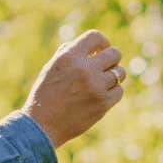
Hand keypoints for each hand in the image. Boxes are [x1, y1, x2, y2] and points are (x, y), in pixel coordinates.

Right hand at [21, 30, 127, 146]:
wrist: (42, 125)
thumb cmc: (46, 95)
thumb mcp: (52, 67)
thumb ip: (70, 53)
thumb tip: (93, 46)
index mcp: (69, 56)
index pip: (96, 36)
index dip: (102, 42)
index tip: (100, 50)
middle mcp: (84, 69)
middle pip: (114, 54)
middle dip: (112, 59)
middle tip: (105, 67)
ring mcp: (96, 86)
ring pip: (120, 73)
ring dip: (114, 76)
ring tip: (103, 82)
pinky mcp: (103, 103)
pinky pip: (119, 91)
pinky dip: (113, 92)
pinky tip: (101, 95)